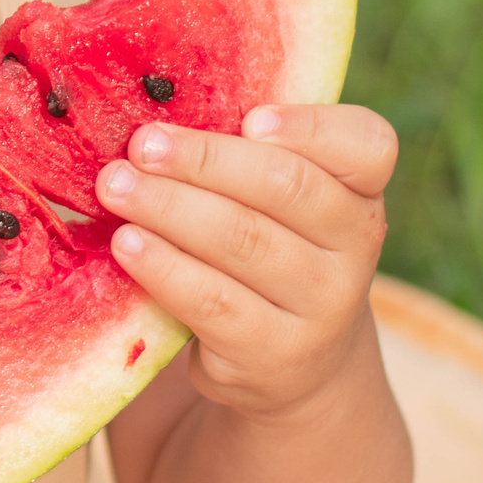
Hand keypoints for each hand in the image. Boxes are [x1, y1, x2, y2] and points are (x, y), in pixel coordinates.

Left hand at [96, 104, 396, 418]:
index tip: (249, 117)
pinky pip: (213, 301)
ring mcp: (323, 306)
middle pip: (286, 187)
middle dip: (203, 160)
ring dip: (169, 207)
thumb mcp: (278, 204)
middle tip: (141, 144)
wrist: (296, 364)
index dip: (310, 127)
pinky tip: (126, 244)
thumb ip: (245, 157)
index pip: (367, 146)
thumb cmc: (271, 250)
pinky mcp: (276, 354)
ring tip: (115, 186)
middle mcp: (357, 247)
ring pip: (244, 241)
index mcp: (361, 191)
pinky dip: (164, 266)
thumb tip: (158, 118)